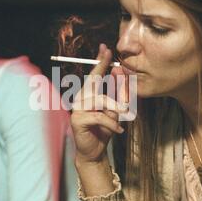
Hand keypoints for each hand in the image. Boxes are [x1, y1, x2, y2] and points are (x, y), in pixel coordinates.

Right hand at [70, 44, 127, 164]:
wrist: (94, 152)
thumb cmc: (104, 130)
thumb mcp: (115, 111)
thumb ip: (117, 96)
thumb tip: (120, 76)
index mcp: (88, 94)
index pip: (94, 75)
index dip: (100, 61)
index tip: (105, 48)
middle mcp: (81, 98)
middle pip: (95, 82)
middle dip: (106, 72)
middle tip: (118, 66)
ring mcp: (77, 108)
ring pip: (101, 100)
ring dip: (116, 108)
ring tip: (124, 116)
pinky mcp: (77, 120)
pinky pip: (99, 116)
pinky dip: (111, 123)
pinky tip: (118, 130)